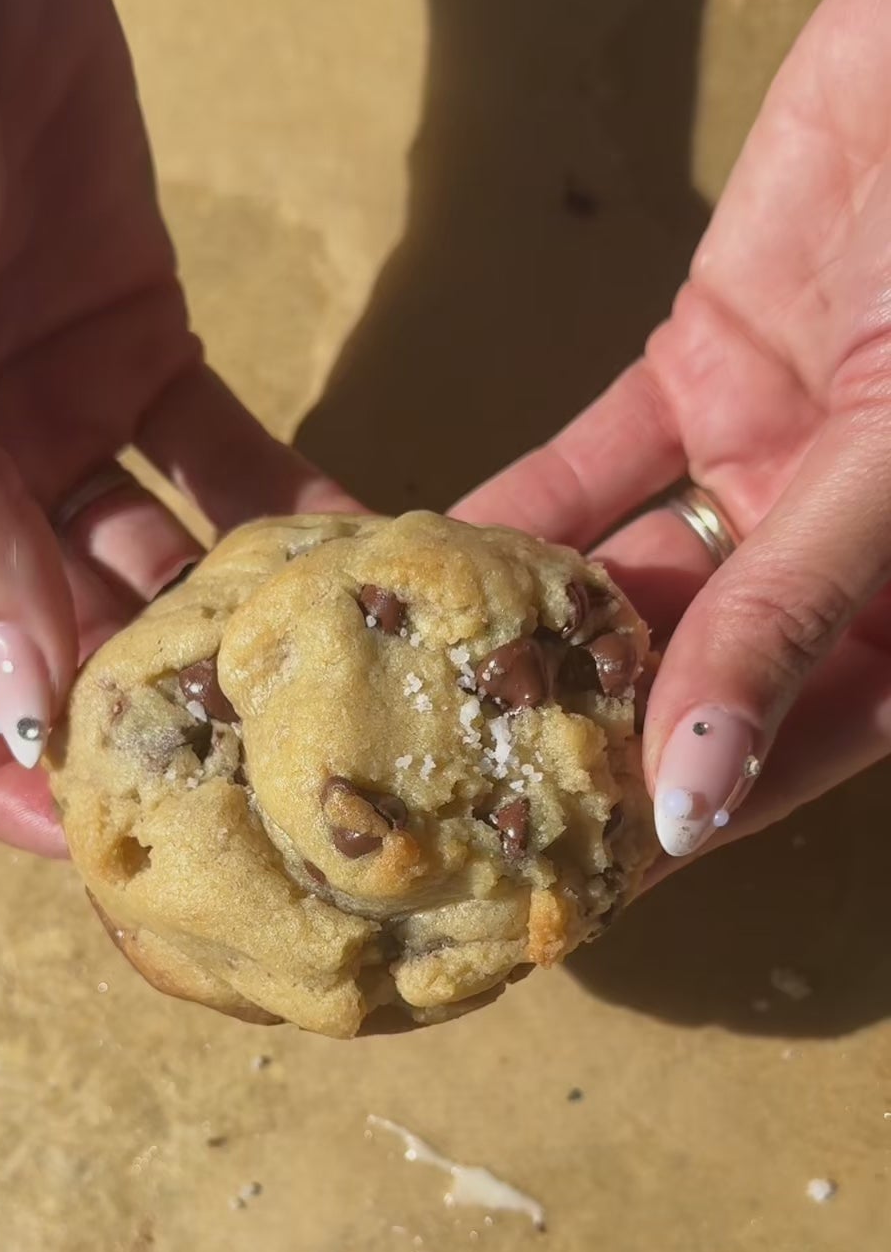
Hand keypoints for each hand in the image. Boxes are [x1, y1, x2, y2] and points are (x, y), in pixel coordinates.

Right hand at [0, 0, 349, 853]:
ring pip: (145, 562)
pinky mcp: (134, 352)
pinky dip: (287, 502)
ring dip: (233, 618)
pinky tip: (371, 556)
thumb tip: (28, 696)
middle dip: (145, 712)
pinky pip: (218, 457)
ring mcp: (40, 427)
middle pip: (44, 648)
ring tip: (336, 677)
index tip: (95, 834)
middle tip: (267, 777)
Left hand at [455, 0, 890, 863]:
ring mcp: (771, 461)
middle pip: (696, 674)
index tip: (566, 886)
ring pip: (634, 573)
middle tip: (451, 806)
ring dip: (530, 628)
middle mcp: (840, 552)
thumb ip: (789, 621)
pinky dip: (518, 509)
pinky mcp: (706, 365)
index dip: (687, 817)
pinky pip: (594, 463)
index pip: (793, 744)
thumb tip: (692, 808)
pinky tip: (425, 565)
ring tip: (411, 702)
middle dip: (580, 736)